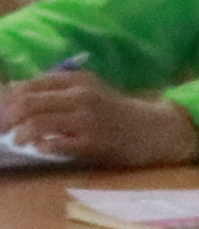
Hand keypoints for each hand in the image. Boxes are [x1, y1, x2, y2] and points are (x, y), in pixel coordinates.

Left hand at [2, 72, 198, 168]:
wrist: (153, 130)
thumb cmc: (114, 112)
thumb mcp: (87, 91)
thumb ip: (53, 89)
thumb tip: (12, 89)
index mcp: (79, 80)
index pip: (31, 85)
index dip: (9, 99)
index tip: (4, 112)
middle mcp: (82, 96)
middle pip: (29, 103)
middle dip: (8, 118)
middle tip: (2, 129)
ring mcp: (88, 119)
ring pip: (38, 123)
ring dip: (21, 134)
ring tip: (18, 141)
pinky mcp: (92, 142)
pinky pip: (55, 144)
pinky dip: (42, 146)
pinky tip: (42, 148)